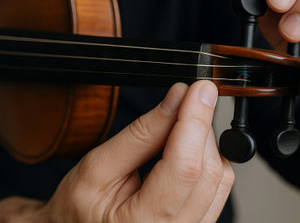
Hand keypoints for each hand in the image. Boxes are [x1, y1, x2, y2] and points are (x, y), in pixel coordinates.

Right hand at [0, 81, 233, 221]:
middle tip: (187, 98)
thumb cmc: (79, 208)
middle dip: (201, 125)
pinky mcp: (200, 222)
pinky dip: (209, 157)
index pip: (184, 166)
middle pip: (207, 169)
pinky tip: (188, 145)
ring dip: (206, 141)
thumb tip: (176, 100)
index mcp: (142, 222)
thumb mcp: (97, 167)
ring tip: (179, 126)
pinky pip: (219, 186)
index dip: (196, 121)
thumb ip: (140, 134)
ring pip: (220, 176)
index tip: (199, 89)